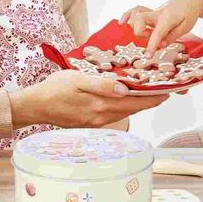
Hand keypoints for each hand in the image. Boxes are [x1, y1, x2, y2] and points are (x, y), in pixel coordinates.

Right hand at [9, 70, 168, 129]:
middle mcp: (101, 117)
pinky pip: (114, 113)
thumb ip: (101, 85)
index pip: (135, 102)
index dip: (153, 97)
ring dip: (139, 103)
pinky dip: (126, 105)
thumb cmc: (54, 89)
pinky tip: (127, 96)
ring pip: (125, 111)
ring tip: (151, 92)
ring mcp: (96, 121)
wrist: (34, 105)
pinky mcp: (90, 121)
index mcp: (100, 106)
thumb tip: (125, 89)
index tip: (168, 91)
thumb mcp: (78, 80)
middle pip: (133, 108)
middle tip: (166, 91)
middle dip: (150, 100)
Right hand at [119, 0, 202, 54]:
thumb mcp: (186, 27)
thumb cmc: (189, 15)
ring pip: (136, 13)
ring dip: (135, 25)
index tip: (148, 56)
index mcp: (168, 18)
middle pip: (140, 18)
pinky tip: (121, 22)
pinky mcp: (150, 12)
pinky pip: (135, 11)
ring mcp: (152, 12)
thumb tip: (160, 46)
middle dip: (140, 31)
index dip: (151, 45)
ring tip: (145, 33)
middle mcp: (157, 14)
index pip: (157, 32)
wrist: (190, 0)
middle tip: (150, 38)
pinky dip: (127, 15)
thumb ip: (171, 37)